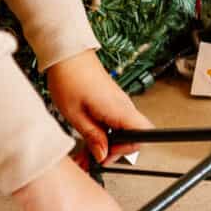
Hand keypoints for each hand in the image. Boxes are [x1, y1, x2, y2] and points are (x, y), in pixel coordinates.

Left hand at [46, 49, 154, 163]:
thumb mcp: (75, 114)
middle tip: (92, 157)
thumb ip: (92, 137)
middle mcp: (123, 106)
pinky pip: (114, 123)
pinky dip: (103, 134)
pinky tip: (87, 141)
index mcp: (118, 109)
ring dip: (106, 145)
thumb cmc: (69, 77)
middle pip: (133, 137)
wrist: (68, 53)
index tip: (106, 155)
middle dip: (113, 151)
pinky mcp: (111, 102)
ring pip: (122, 132)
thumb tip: (103, 155)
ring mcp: (118, 104)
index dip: (127, 150)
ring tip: (84, 154)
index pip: (143, 135)